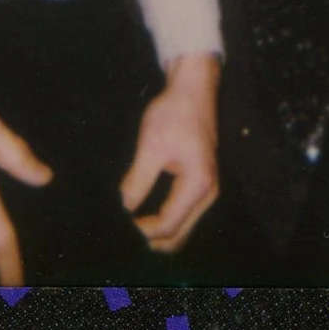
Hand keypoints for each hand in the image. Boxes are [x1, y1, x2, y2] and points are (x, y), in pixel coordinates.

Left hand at [120, 53, 220, 253]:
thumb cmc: (174, 114)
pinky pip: (185, 214)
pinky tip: (146, 216)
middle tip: (124, 233)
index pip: (168, 224)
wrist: (193, 90)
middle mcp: (208, 192)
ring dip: (159, 232)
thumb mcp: (151, 146)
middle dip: (152, 239)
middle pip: (179, 235)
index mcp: (198, 184)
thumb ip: (138, 181)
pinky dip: (167, 220)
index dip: (142, 231)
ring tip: (132, 226)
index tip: (120, 225)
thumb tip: (125, 208)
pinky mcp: (203, 183)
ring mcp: (208, 189)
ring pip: (183, 227)